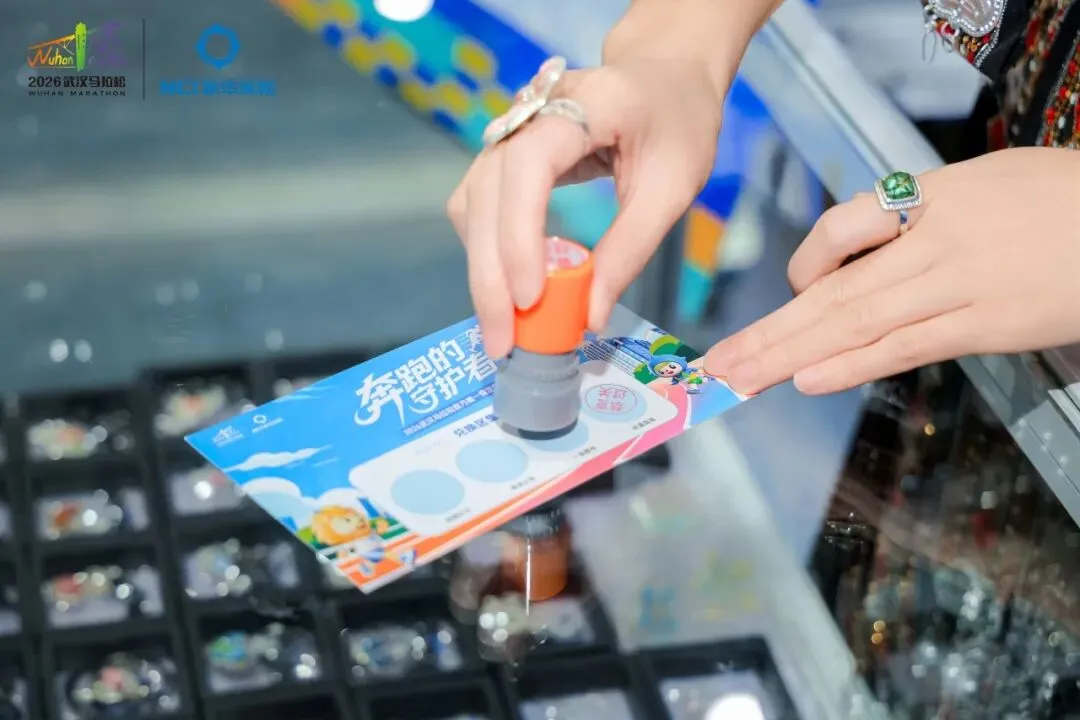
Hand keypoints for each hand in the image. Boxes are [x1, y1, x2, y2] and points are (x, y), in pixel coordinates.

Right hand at [447, 55, 723, 358]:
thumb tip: (589, 315)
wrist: (662, 77)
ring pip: (472, 205)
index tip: (530, 299)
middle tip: (502, 343)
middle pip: (486, 194)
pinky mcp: (504, 157)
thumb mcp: (673, 186)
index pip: (527, 167)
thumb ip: (630, 247)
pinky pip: (479, 207)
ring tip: (504, 327)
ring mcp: (508, 133)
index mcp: (580, 104)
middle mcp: (528, 113)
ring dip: (482, 269)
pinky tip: (507, 291)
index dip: (520, 235)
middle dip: (489, 275)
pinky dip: (487, 252)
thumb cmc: (677, 123)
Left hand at [704, 147, 1079, 394]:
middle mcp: (931, 242)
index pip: (842, 228)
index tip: (794, 291)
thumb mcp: (981, 182)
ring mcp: (956, 287)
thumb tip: (861, 255)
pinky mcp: (983, 327)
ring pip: (855, 325)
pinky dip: (851, 366)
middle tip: (717, 365)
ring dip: (789, 356)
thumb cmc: (1056, 199)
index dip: (806, 265)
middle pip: (832, 293)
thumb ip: (918, 215)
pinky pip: (904, 348)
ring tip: (739, 379)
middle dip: (768, 332)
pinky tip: (807, 380)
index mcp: (928, 197)